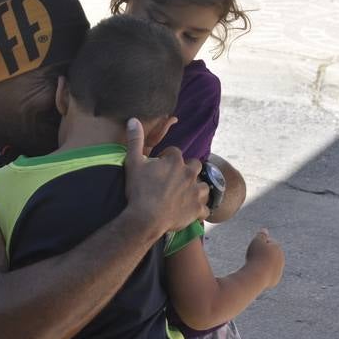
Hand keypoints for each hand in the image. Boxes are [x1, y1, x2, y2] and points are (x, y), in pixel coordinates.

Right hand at [124, 118, 209, 232]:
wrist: (146, 218)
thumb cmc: (139, 190)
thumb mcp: (133, 162)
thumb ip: (135, 140)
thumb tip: (133, 120)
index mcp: (175, 161)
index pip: (174, 152)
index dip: (166, 157)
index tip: (158, 165)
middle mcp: (189, 174)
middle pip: (195, 165)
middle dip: (187, 169)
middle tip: (174, 178)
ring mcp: (195, 192)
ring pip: (204, 185)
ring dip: (197, 187)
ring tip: (186, 193)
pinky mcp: (197, 209)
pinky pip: (205, 208)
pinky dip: (200, 209)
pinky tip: (192, 211)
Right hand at [245, 229, 284, 287]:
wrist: (258, 276)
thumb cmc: (256, 257)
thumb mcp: (256, 242)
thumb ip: (261, 235)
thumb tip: (265, 230)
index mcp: (278, 248)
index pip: (269, 242)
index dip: (260, 244)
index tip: (254, 248)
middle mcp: (281, 258)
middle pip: (270, 254)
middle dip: (263, 254)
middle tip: (253, 257)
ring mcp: (279, 269)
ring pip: (270, 264)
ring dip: (264, 264)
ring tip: (255, 265)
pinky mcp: (276, 279)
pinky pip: (268, 274)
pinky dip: (263, 273)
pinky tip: (257, 273)